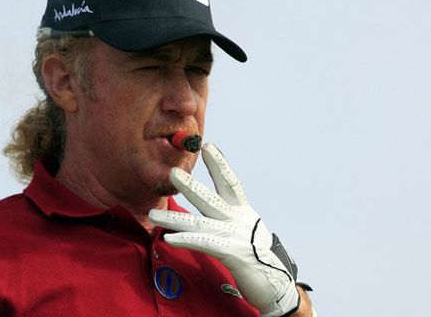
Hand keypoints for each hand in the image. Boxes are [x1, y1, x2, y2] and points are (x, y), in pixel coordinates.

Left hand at [149, 143, 300, 316]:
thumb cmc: (258, 257)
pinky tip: (169, 238)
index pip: (230, 183)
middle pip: (210, 199)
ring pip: (199, 223)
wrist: (277, 285)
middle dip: (190, 186)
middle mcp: (239, 220)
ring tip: (153, 215)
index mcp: (243, 212)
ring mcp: (235, 236)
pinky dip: (186, 240)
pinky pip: (204, 244)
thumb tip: (211, 207)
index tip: (207, 146)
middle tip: (172, 172)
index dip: (219, 164)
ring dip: (174, 218)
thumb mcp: (246, 231)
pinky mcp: (232, 255)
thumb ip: (229, 218)